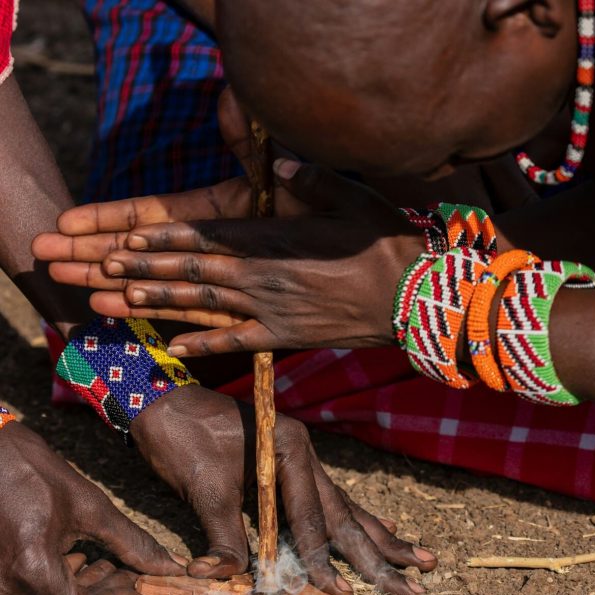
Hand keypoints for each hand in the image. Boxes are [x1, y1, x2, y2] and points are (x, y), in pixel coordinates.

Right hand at [0, 422, 184, 594]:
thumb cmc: (35, 473)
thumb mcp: (90, 505)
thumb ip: (131, 542)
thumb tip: (168, 566)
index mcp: (32, 570)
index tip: (142, 583)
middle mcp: (7, 591)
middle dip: (110, 594)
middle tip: (133, 568)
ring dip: (87, 589)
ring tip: (106, 559)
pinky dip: (64, 584)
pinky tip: (79, 556)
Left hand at [33, 88, 424, 355]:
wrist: (412, 301)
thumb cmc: (385, 246)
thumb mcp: (353, 201)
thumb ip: (312, 181)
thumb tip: (280, 163)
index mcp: (276, 242)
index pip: (206, 239)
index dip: (162, 240)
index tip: (124, 239)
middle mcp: (264, 278)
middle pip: (192, 275)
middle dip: (143, 270)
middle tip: (99, 268)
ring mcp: (272, 311)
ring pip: (203, 308)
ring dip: (157, 305)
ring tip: (117, 303)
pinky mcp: (286, 337)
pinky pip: (238, 343)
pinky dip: (205, 345)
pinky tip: (174, 348)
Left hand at [130, 385, 435, 594]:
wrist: (161, 400)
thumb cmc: (181, 437)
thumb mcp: (203, 487)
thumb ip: (224, 535)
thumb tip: (228, 580)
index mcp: (289, 450)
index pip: (311, 516)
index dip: (325, 559)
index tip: (344, 593)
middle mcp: (303, 452)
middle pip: (343, 512)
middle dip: (377, 550)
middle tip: (416, 579)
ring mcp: (300, 457)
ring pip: (343, 506)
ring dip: (377, 536)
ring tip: (418, 556)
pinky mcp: (289, 465)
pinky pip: (327, 497)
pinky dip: (353, 516)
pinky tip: (382, 524)